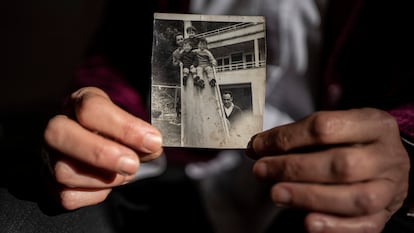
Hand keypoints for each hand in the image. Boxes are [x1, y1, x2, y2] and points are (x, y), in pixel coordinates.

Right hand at [43, 87, 162, 209]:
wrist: (93, 152)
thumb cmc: (113, 134)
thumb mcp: (129, 126)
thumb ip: (142, 135)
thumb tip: (152, 146)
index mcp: (79, 103)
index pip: (91, 108)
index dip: (125, 126)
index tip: (152, 140)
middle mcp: (57, 127)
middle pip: (60, 133)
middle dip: (101, 153)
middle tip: (132, 164)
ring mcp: (48, 156)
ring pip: (63, 171)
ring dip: (102, 177)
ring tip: (124, 174)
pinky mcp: (49, 184)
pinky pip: (69, 195)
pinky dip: (95, 194)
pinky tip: (107, 184)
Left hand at [246, 108, 409, 232]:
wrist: (391, 165)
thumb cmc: (356, 143)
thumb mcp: (336, 127)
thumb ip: (298, 136)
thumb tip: (258, 147)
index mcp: (374, 124)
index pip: (325, 127)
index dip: (286, 138)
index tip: (259, 145)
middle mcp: (385, 156)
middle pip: (340, 164)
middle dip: (293, 168)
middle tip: (262, 169)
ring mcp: (388, 188)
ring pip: (353, 198)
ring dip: (307, 197)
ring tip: (277, 193)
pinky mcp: (384, 214)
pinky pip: (362, 226)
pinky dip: (333, 226)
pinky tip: (308, 222)